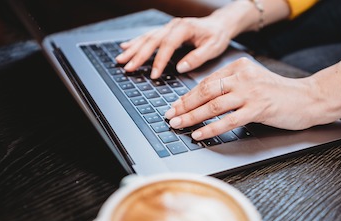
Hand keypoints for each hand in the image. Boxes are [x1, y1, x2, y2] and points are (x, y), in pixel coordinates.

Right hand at [115, 16, 231, 78]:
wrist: (219, 25)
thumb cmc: (217, 36)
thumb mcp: (213, 48)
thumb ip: (197, 57)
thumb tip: (181, 67)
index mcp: (184, 28)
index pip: (168, 45)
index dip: (159, 61)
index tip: (153, 75)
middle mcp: (173, 25)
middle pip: (152, 40)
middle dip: (138, 55)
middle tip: (128, 67)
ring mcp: (168, 27)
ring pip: (147, 37)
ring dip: (133, 48)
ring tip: (121, 59)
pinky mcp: (166, 30)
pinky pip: (148, 35)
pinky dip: (136, 41)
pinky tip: (126, 46)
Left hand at [164, 57, 319, 140]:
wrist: (308, 98)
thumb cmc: (279, 93)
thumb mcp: (253, 82)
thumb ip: (231, 86)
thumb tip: (204, 100)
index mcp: (239, 67)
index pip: (207, 81)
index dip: (188, 95)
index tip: (176, 105)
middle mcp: (243, 77)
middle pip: (205, 91)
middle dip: (184, 105)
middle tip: (170, 115)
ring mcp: (250, 92)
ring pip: (213, 105)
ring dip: (192, 116)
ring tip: (178, 124)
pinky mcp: (258, 108)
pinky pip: (228, 120)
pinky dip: (210, 128)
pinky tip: (199, 133)